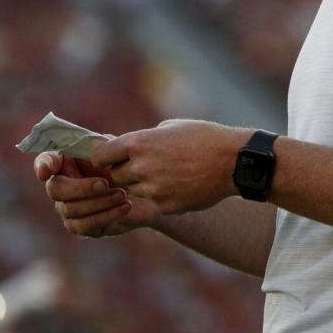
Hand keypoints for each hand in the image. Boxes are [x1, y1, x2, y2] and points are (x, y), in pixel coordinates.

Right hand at [34, 151, 156, 237]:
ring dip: (99, 201)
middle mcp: (61, 185)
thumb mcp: (116, 150)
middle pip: (55, 189)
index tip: (46, 172)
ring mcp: (67, 207)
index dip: (43, 166)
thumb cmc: (125, 165)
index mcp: (66, 161)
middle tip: (105, 183)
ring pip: (71, 209)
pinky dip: (107, 214)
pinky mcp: (80, 226)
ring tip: (122, 194)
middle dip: (80, 187)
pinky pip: (85, 225)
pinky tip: (125, 205)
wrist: (144, 191)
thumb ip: (100, 149)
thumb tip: (92, 156)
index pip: (45, 161)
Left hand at [90, 119, 241, 215]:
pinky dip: (160, 196)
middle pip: (115, 176)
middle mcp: (141, 167)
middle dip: (124, 172)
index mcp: (139, 143)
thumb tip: (125, 147)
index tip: (108, 159)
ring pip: (133, 191)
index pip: (100, 156)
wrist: (232, 161)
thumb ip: (145, 138)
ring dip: (141, 185)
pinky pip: (152, 202)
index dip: (102, 158)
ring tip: (166, 174)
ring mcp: (153, 189)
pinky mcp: (165, 206)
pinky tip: (179, 185)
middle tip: (141, 166)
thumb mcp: (170, 127)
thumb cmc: (203, 137)